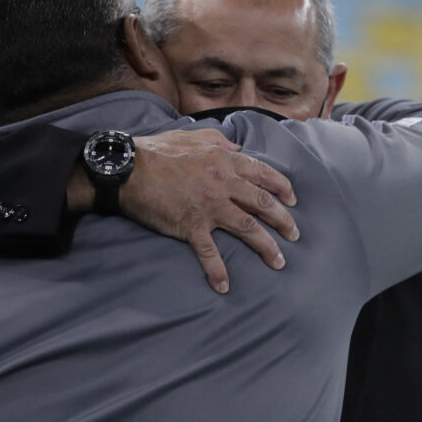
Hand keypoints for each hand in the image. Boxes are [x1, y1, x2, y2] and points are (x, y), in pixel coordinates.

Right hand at [122, 128, 298, 293]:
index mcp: (225, 161)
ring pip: (249, 229)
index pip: (265, 174)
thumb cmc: (157, 150)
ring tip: (278, 261)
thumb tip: (237, 147)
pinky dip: (217, 271)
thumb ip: (218, 140)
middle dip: (284, 222)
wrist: (128, 169)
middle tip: (294, 235)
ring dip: (267, 247)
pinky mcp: (191, 226)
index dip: (283, 188)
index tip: (292, 200)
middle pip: (264, 205)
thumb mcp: (193, 136)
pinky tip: (224, 286)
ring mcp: (209, 206)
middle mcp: (224, 184)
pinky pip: (210, 252)